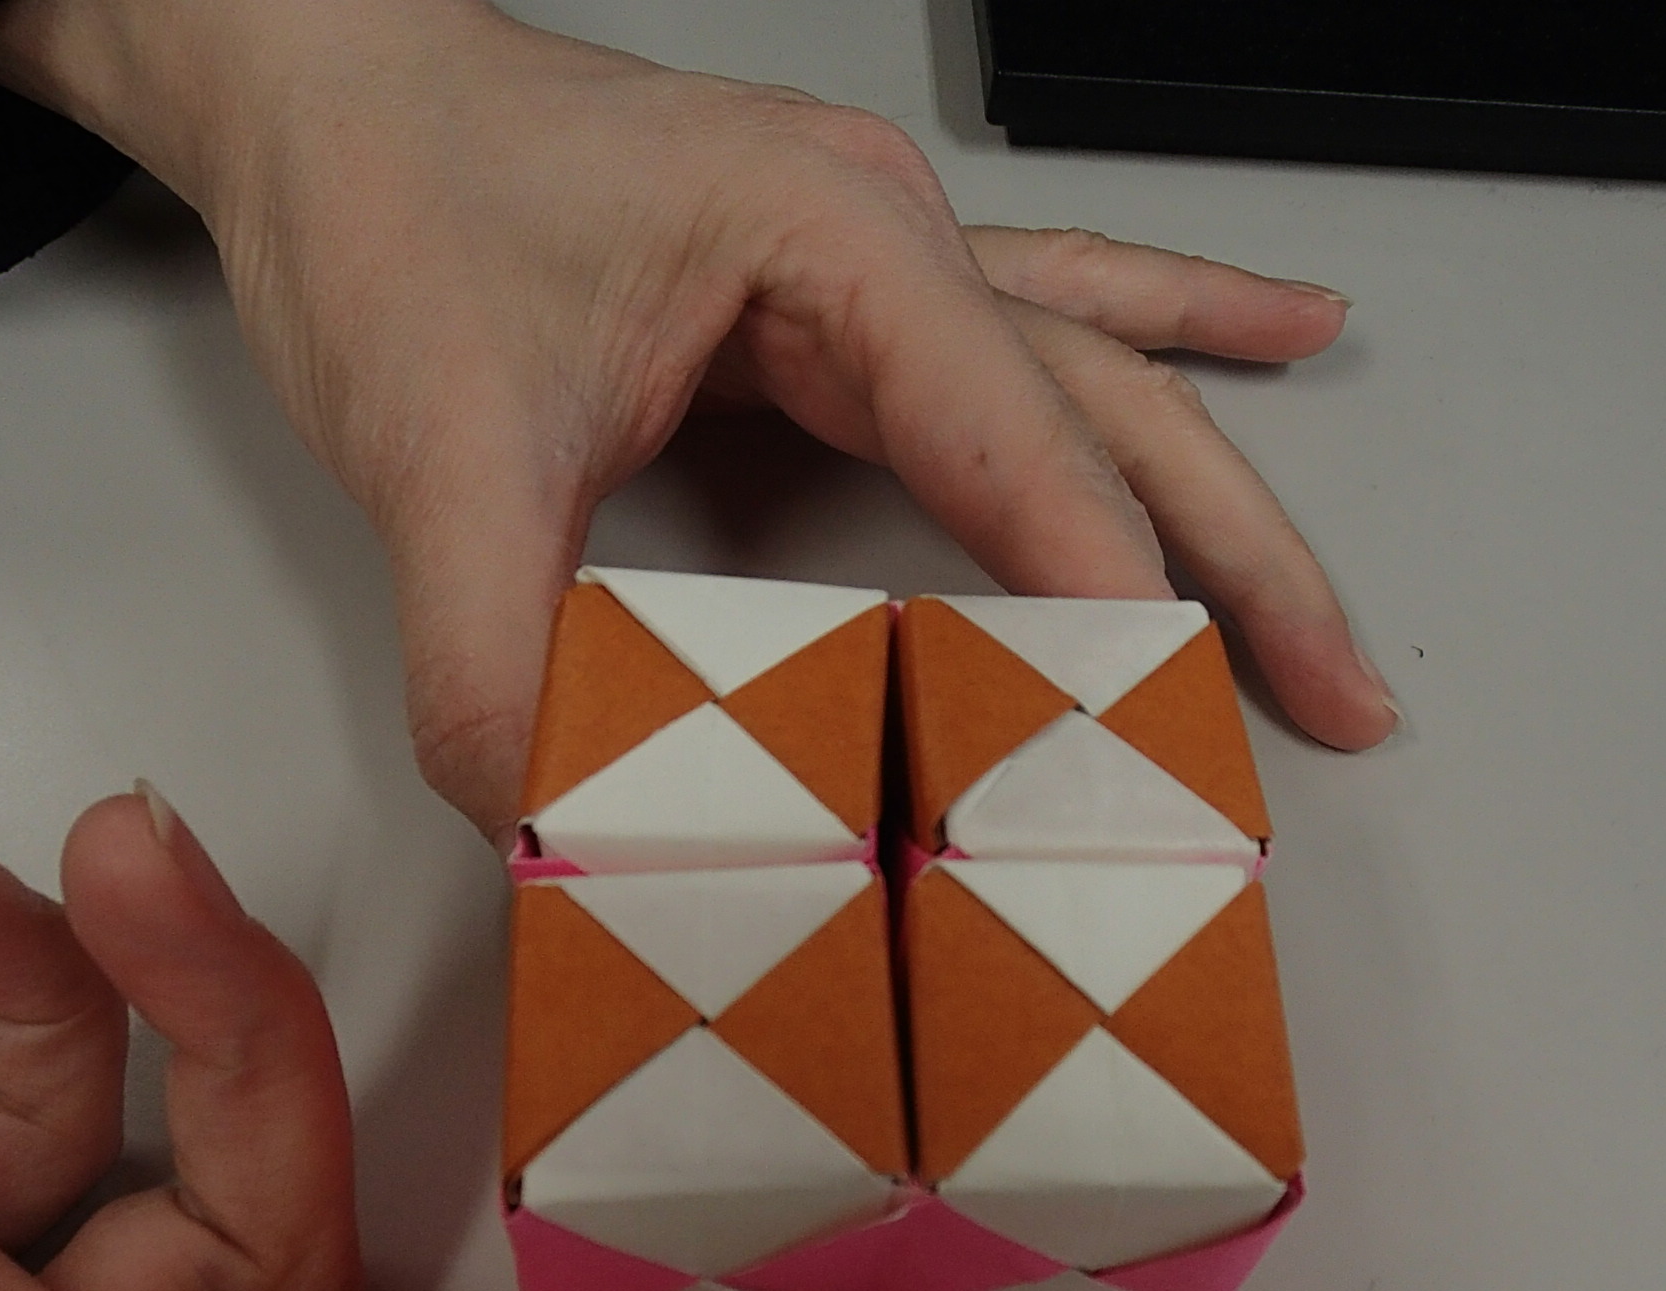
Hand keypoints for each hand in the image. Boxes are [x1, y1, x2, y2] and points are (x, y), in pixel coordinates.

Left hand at [0, 0, 1398, 836]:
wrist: (327, 88)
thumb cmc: (390, 202)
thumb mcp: (427, 447)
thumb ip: (492, 653)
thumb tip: (571, 827)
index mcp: (829, 242)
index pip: (1022, 446)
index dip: (1106, 605)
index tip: (1160, 745)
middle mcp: (890, 239)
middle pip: (1119, 416)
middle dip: (1240, 567)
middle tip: (1338, 704)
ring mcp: (884, 258)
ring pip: (1110, 385)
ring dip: (1230, 503)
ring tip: (1327, 632)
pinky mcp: (848, 298)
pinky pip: (1053, 315)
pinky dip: (1172, 331)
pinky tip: (1281, 326)